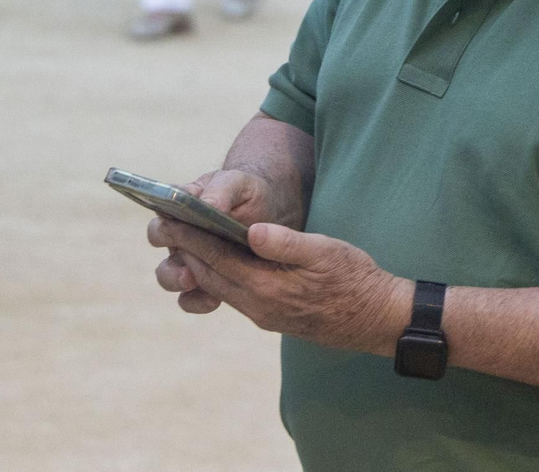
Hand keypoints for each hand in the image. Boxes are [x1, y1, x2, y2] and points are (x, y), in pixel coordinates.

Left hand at [149, 216, 407, 354]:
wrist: (374, 319)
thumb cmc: (355, 279)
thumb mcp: (327, 251)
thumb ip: (287, 243)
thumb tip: (253, 230)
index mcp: (267, 287)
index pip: (217, 259)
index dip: (191, 238)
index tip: (169, 220)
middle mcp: (258, 305)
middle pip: (209, 275)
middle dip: (186, 251)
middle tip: (164, 228)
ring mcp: (263, 314)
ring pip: (219, 288)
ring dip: (199, 266)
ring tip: (184, 243)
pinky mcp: (270, 317)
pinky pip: (234, 295)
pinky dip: (218, 277)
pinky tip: (218, 265)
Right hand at [152, 169, 277, 313]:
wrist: (270, 211)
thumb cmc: (247, 192)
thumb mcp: (239, 183)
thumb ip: (221, 190)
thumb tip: (208, 205)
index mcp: (180, 204)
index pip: (162, 211)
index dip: (166, 220)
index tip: (176, 226)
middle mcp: (178, 233)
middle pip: (160, 245)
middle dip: (168, 250)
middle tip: (183, 261)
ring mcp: (189, 259)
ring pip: (168, 275)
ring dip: (176, 279)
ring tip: (191, 280)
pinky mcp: (205, 281)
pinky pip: (191, 298)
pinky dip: (198, 301)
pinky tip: (214, 301)